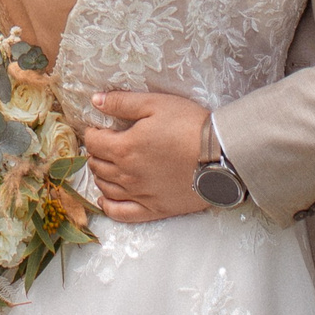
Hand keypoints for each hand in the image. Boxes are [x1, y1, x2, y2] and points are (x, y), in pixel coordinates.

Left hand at [82, 91, 212, 222]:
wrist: (221, 156)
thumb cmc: (189, 126)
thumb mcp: (156, 104)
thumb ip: (122, 102)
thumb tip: (96, 100)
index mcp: (124, 148)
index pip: (93, 142)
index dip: (93, 133)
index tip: (100, 129)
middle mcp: (126, 174)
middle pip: (97, 165)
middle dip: (96, 153)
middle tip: (105, 145)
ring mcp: (139, 194)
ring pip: (105, 187)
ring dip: (100, 175)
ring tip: (107, 165)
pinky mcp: (154, 209)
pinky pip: (120, 213)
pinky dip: (108, 207)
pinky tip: (105, 199)